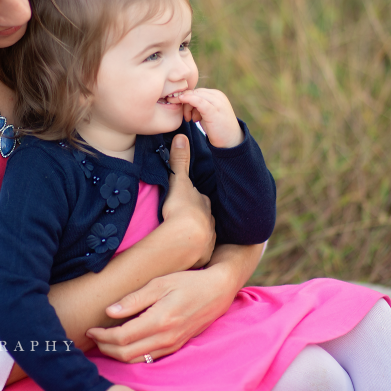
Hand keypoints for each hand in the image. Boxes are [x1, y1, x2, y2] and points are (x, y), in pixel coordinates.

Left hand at [86, 265, 234, 362]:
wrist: (217, 292)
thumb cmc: (188, 282)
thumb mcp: (160, 283)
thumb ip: (134, 299)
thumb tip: (110, 311)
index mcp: (160, 320)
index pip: (122, 337)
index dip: (102, 336)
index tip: (90, 329)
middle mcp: (166, 338)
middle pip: (125, 354)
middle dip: (105, 348)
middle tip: (93, 337)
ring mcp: (172, 345)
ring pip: (136, 360)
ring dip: (116, 355)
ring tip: (104, 342)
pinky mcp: (175, 347)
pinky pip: (148, 359)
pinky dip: (131, 356)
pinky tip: (123, 345)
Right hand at [161, 133, 215, 268]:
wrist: (185, 238)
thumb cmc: (180, 208)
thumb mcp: (178, 181)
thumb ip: (180, 161)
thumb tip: (182, 135)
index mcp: (205, 205)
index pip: (201, 200)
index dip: (193, 200)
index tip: (185, 203)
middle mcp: (211, 222)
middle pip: (204, 218)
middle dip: (197, 219)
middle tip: (184, 220)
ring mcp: (209, 240)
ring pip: (204, 236)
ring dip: (196, 236)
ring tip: (183, 238)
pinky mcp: (203, 255)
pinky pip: (199, 252)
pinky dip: (194, 252)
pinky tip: (186, 253)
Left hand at [177, 88, 242, 147]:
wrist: (230, 140)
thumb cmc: (217, 127)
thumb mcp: (206, 113)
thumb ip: (198, 105)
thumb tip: (183, 100)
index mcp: (215, 95)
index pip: (196, 91)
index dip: (187, 99)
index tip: (184, 111)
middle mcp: (217, 95)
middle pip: (194, 92)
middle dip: (186, 103)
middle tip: (187, 117)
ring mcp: (217, 102)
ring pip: (194, 96)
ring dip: (187, 107)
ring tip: (190, 119)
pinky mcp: (213, 110)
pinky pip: (198, 102)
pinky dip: (189, 101)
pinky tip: (186, 111)